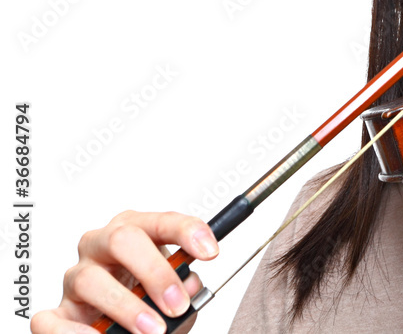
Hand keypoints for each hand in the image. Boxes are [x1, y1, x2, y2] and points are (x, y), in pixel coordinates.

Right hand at [31, 211, 217, 333]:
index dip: (187, 232)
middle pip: (122, 239)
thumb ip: (186, 288)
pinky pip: (51, 320)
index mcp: (135, 233)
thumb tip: (190, 286)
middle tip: (177, 303)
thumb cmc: (147, 300)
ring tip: (153, 329)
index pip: (162, 221)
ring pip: (90, 279)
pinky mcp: (56, 313)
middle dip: (154, 271)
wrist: (115, 326)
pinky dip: (74, 333)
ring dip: (126, 307)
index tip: (210, 251)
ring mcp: (76, 278)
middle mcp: (101, 247)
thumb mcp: (172, 292)